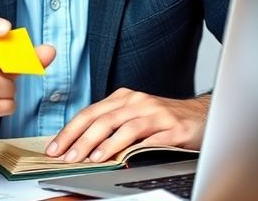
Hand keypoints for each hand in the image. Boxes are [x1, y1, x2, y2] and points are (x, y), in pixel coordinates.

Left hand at [45, 88, 209, 162]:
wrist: (202, 116)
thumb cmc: (163, 119)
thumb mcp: (134, 116)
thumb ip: (110, 124)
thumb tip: (78, 143)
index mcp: (124, 98)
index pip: (90, 113)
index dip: (69, 130)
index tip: (55, 147)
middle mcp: (138, 102)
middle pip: (102, 119)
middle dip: (80, 139)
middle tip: (66, 156)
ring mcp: (156, 114)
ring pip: (123, 127)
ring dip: (103, 144)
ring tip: (88, 158)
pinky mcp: (173, 128)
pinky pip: (150, 139)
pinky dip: (132, 149)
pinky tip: (121, 158)